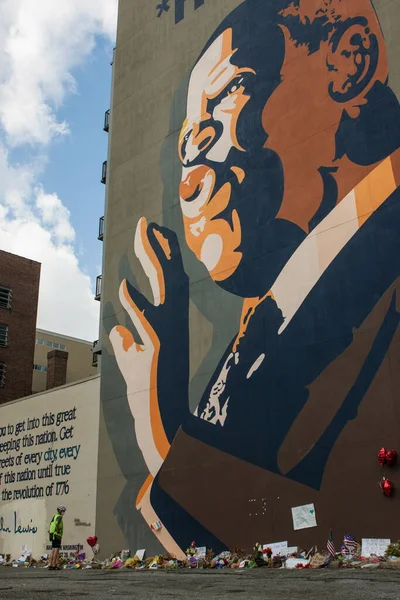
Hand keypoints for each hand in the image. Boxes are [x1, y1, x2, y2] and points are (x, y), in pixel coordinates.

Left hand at [110, 218, 188, 474]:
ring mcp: (167, 338)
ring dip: (152, 263)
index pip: (166, 282)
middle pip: (167, 278)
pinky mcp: (158, 354)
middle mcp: (172, 326)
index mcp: (167, 323)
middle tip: (145, 223)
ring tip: (143, 236)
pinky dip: (134, 306)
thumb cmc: (146, 390)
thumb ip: (124, 343)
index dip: (160, 255)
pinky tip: (122, 288)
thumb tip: (116, 330)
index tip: (152, 231)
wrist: (158, 421)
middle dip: (155, 249)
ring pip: (164, 293)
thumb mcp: (131, 362)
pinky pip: (147, 325)